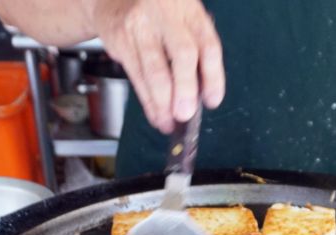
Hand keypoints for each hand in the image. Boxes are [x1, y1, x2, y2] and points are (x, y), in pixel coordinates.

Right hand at [85, 0, 224, 132]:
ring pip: (155, 70)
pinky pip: (137, 76)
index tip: (212, 101)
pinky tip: (155, 114)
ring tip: (168, 123)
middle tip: (185, 115)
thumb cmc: (157, 16)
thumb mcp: (183, 23)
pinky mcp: (121, 39)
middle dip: (185, 90)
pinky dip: (147, 101)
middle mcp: (166, 14)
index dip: (213, 77)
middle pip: (183, 55)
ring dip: (163, 104)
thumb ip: (196, 52)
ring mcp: (141, 25)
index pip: (208, 46)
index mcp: (190, 11)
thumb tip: (203, 97)